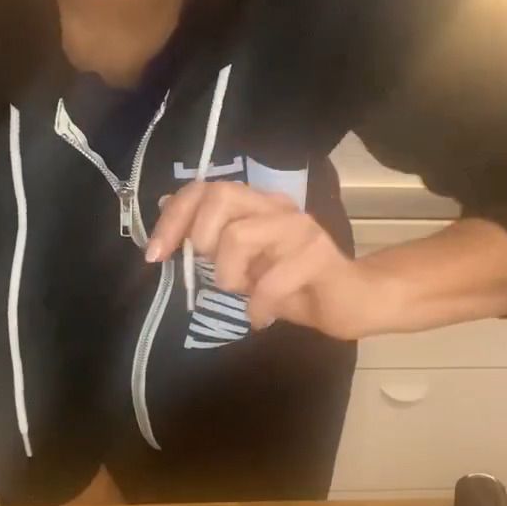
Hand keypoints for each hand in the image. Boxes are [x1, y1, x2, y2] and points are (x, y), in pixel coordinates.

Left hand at [146, 182, 384, 340]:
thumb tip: (166, 205)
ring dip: (228, 276)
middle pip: (222, 195)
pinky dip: (257, 305)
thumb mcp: (242, 263)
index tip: (154, 255)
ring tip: (242, 295)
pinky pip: (271, 280)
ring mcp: (300, 229)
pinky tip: (260, 317)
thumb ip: (210, 236)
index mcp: (256, 205)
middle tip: (209, 270)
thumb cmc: (293, 284)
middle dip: (200, 237)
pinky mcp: (318, 256)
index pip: (204, 189)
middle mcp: (277, 207)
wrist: (352, 302)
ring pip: (239, 236)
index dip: (173, 218)